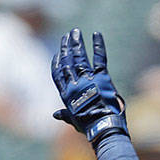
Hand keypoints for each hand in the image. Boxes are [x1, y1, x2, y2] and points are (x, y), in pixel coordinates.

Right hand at [51, 28, 126, 143]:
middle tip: (68, 35)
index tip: (58, 53)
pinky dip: (98, 45)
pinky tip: (96, 34)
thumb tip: (55, 114)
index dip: (57, 62)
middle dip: (67, 47)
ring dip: (77, 43)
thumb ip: (65, 115)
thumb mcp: (74, 121)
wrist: (104, 128)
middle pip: (68, 61)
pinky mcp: (102, 78)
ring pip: (80, 57)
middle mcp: (74, 84)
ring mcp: (88, 80)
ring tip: (76, 32)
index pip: (58, 74)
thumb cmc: (90, 127)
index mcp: (66, 95)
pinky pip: (99, 58)